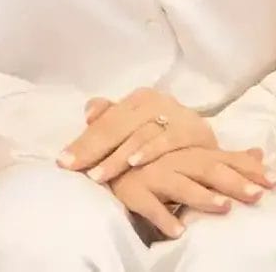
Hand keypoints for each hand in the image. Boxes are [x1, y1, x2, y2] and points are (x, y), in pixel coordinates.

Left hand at [62, 88, 216, 181]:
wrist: (212, 155)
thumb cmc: (167, 143)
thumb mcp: (138, 130)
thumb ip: (112, 120)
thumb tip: (88, 112)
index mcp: (138, 99)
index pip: (104, 119)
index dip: (83, 140)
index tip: (63, 162)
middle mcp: (155, 101)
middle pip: (117, 124)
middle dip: (93, 148)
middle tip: (75, 169)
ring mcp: (176, 113)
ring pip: (139, 133)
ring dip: (117, 156)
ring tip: (98, 176)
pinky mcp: (194, 130)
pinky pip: (168, 139)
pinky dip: (150, 150)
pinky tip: (134, 163)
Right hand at [109, 145, 273, 238]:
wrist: (105, 158)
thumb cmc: (153, 159)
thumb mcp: (190, 155)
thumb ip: (223, 156)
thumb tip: (260, 152)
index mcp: (189, 152)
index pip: (224, 158)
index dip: (249, 168)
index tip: (275, 181)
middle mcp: (174, 160)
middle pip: (207, 169)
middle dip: (234, 181)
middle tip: (258, 194)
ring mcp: (153, 174)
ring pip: (180, 184)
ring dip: (202, 196)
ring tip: (224, 208)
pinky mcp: (133, 191)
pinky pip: (148, 205)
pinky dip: (162, 217)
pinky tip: (179, 231)